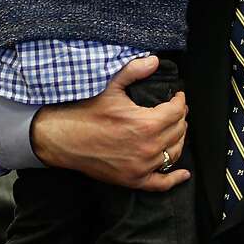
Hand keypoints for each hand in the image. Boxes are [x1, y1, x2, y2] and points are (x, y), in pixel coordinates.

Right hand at [30, 55, 189, 191]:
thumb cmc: (84, 112)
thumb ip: (134, 71)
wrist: (60, 139)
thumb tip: (154, 60)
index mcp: (145, 124)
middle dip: (180, 117)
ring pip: (173, 153)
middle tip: (175, 109)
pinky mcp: (133, 180)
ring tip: (175, 129)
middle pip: (178, 131)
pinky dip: (174, 179)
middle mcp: (148, 147)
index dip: (180, 101)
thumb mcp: (109, 87)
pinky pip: (161, 183)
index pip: (176, 111)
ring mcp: (141, 167)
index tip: (177, 96)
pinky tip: (183, 174)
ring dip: (178, 139)